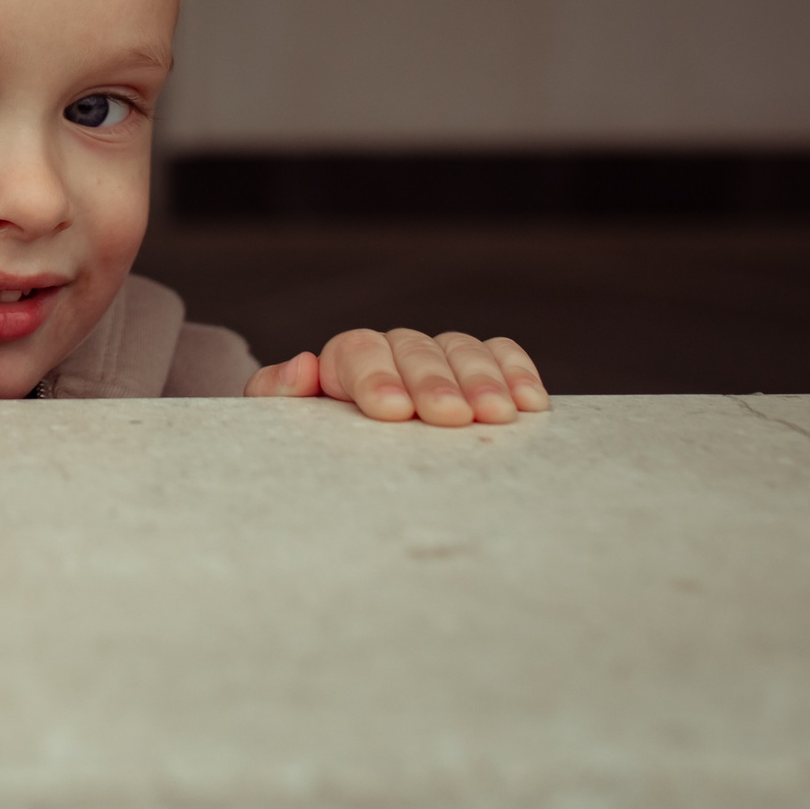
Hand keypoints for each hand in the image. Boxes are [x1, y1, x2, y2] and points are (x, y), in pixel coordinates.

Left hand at [247, 329, 547, 425]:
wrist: (350, 459)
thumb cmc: (319, 448)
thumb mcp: (288, 429)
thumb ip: (279, 396)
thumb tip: (302, 365)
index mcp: (344, 360)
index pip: (359, 351)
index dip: (376, 376)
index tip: (391, 410)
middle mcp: (395, 351)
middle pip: (414, 349)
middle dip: (433, 381)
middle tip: (449, 416)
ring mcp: (440, 358)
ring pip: (460, 349)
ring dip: (481, 380)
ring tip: (496, 416)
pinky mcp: (480, 370)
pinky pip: (501, 355)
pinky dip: (517, 372)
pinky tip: (530, 404)